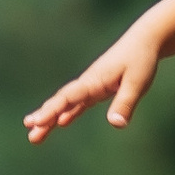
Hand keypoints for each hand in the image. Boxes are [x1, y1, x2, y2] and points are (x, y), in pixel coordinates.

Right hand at [23, 30, 158, 141]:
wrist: (145, 40)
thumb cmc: (141, 59)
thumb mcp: (137, 83)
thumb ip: (125, 103)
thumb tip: (116, 125)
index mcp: (93, 81)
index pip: (68, 98)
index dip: (52, 110)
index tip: (36, 122)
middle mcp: (87, 83)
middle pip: (61, 102)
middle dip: (44, 116)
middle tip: (28, 130)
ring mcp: (91, 86)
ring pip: (66, 104)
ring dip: (51, 117)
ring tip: (35, 134)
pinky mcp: (98, 88)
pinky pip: (78, 103)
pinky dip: (68, 113)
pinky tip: (60, 124)